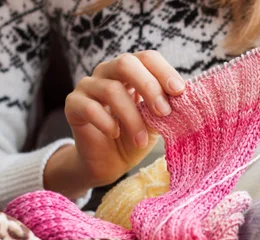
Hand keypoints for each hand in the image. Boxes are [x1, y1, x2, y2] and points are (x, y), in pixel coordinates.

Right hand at [57, 50, 185, 193]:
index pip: (147, 58)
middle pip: (126, 63)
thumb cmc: (136, 137)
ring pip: (110, 89)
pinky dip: (107, 123)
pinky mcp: (73, 105)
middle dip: (149, 86)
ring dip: (132, 117)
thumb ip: (166, 108)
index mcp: (132, 72)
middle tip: (163, 111)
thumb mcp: (157, 122)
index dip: (164, 71)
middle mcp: (108, 72)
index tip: (180, 91)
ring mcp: (88, 86)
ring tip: (142, 140)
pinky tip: (115, 134)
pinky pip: (89, 107)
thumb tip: (185, 98)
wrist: (110, 162)